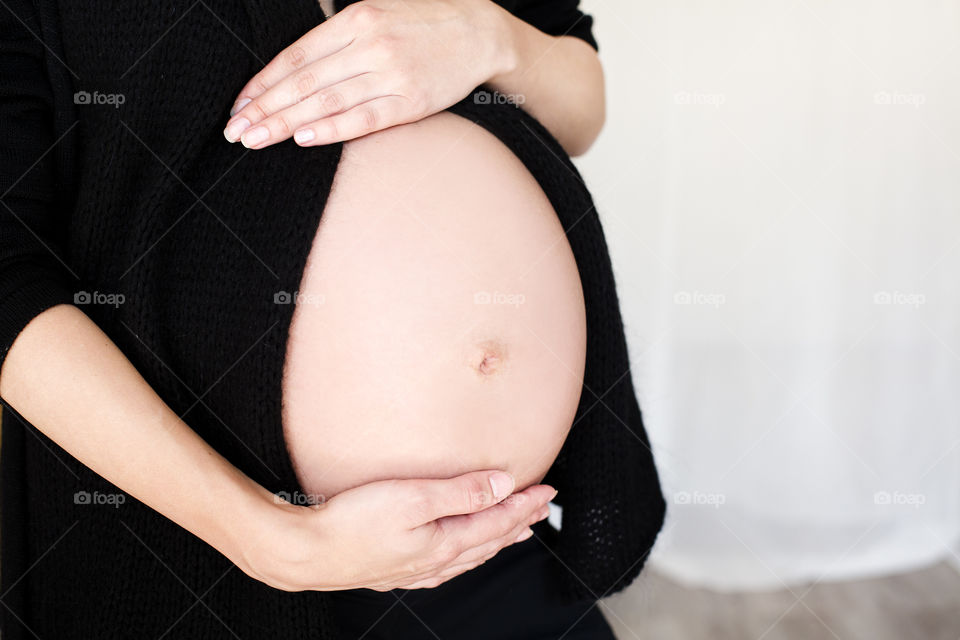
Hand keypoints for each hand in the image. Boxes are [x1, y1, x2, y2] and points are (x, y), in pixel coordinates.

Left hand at [222, 0, 512, 148]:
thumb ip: (338, 34)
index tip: (239, 104)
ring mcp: (391, 74)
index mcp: (356, 19)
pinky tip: (304, 138)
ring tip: (255, 139)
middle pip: (304, 81)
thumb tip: (295, 65)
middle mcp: (370, 45)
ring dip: (285, 123)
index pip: (296, 55)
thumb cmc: (423, 24)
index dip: (263, 82)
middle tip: (235, 130)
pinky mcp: (412, 101)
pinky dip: (332, 129)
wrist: (480, 33)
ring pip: (326, 101)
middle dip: (264, 107)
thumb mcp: (377, 11)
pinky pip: (364, 118)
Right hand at [233, 470, 555, 590]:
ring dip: (496, 539)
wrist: (305, 553)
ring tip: (515, 530)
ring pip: (470, 554)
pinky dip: (465, 555)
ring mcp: (415, 569)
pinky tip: (459, 555)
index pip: (497, 522)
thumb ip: (460, 492)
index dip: (524, 505)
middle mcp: (435, 561)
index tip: (546, 491)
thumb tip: (502, 486)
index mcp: (444, 542)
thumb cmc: (352, 523)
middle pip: (489, 540)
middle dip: (518, 522)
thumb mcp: (413, 498)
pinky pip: (446, 564)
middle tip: (541, 507)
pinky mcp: (396, 570)